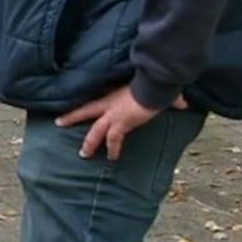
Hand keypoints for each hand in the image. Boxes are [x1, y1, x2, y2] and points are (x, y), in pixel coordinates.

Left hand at [56, 84, 189, 160]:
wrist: (155, 83)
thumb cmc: (156, 83)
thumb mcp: (157, 90)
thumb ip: (170, 99)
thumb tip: (183, 103)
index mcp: (114, 93)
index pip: (96, 98)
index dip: (87, 104)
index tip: (76, 108)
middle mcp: (110, 103)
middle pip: (84, 110)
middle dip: (71, 117)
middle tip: (58, 122)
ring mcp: (113, 114)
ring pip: (94, 130)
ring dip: (88, 143)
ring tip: (83, 154)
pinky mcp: (121, 123)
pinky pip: (113, 139)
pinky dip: (112, 149)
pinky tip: (112, 158)